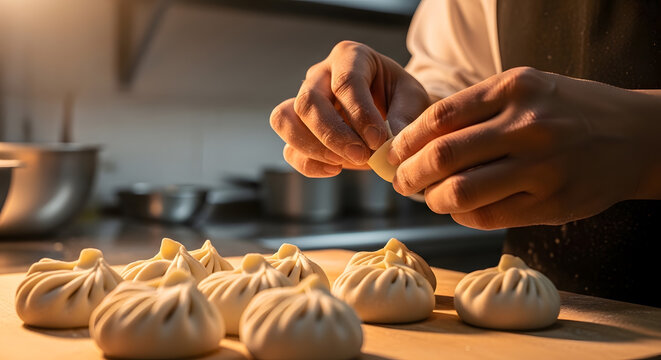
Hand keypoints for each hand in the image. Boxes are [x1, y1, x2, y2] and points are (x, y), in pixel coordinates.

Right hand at [270, 41, 429, 176]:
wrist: (390, 110)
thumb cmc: (401, 98)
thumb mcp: (413, 99)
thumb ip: (405, 117)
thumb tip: (391, 143)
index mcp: (350, 57)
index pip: (345, 81)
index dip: (359, 113)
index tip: (378, 140)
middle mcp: (320, 75)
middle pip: (308, 101)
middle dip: (333, 134)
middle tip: (362, 156)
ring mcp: (304, 101)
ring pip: (285, 120)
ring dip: (313, 148)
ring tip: (344, 163)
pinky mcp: (298, 129)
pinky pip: (289, 148)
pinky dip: (309, 163)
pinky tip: (336, 169)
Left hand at [389, 67, 660, 228]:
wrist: (637, 136)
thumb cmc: (568, 111)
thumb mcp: (526, 90)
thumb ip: (477, 109)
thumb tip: (418, 142)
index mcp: (515, 88)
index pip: (440, 117)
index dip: (407, 140)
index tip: (394, 152)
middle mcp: (528, 125)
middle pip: (443, 155)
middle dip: (410, 174)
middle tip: (401, 182)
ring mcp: (543, 167)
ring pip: (461, 192)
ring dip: (434, 200)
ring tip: (431, 198)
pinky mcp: (552, 203)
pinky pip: (489, 217)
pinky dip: (464, 216)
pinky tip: (462, 210)